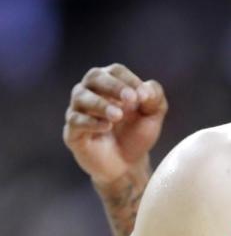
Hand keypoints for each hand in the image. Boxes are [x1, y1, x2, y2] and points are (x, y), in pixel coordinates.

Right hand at [63, 64, 167, 187]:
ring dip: (101, 104)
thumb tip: (145, 90)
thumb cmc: (137, 133)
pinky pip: (75, 121)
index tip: (144, 96)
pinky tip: (106, 127)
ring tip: (118, 116)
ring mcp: (78, 111)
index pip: (115, 71)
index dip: (129, 79)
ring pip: (80, 97)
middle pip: (94, 77)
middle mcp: (90, 92)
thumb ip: (154, 97)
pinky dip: (90, 122)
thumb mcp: (153, 115)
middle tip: (131, 99)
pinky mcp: (72, 131)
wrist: (128, 164)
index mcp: (111, 83)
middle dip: (113, 86)